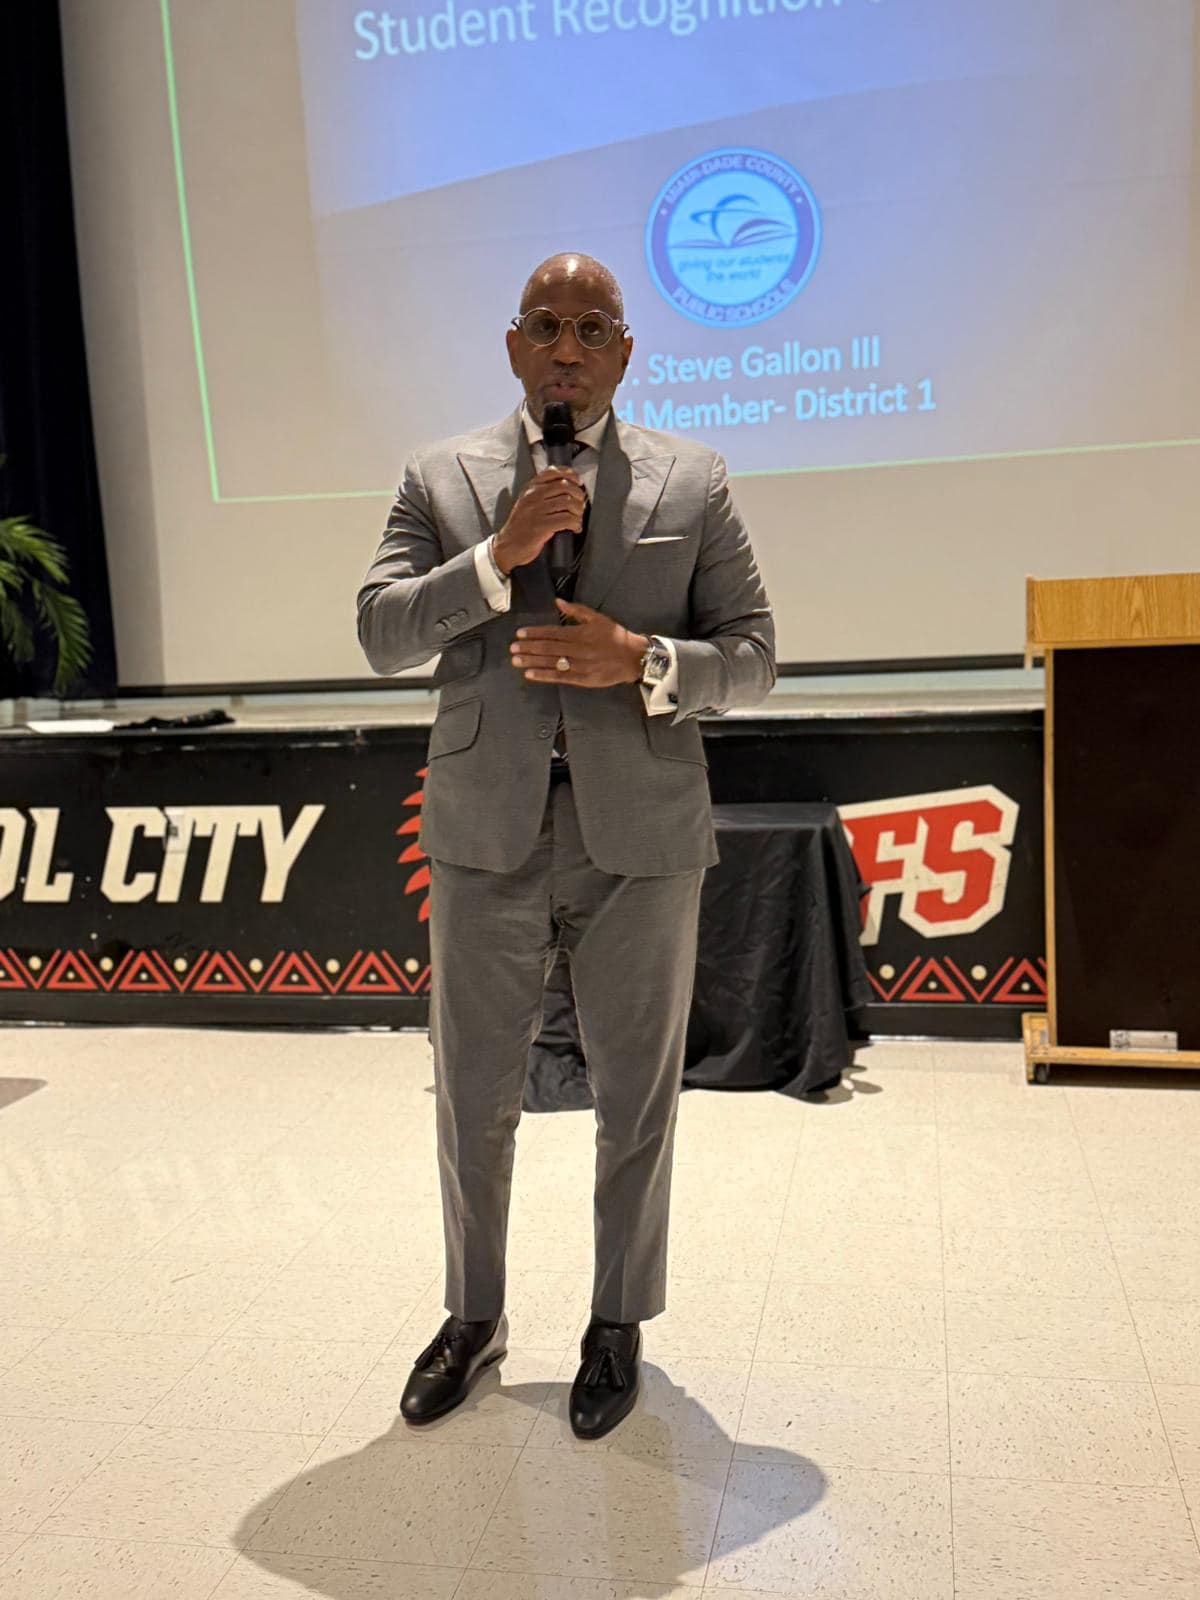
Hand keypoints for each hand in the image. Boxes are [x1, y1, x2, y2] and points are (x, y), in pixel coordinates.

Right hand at [493, 468, 585, 574]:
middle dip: (579, 496)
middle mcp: (533, 496)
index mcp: (530, 488)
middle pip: (565, 486)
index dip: (570, 474)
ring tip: (577, 518)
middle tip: (580, 506)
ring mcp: (537, 510)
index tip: (578, 482)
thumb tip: (569, 486)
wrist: (507, 546)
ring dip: (579, 512)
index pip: (553, 471)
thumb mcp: (527, 502)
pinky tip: (575, 528)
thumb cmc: (520, 526)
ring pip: (568, 502)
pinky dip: (576, 523)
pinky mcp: (542, 526)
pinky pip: (567, 519)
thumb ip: (542, 492)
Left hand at [510, 599, 648, 687]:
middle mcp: (578, 649)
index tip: (519, 633)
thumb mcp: (598, 618)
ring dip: (532, 661)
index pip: (552, 632)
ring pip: (551, 662)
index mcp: (581, 633)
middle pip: (548, 648)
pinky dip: (544, 675)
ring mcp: (580, 665)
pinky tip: (530, 674)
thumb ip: (576, 610)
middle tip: (512, 648)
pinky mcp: (582, 679)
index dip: (535, 633)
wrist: (633, 658)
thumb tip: (557, 602)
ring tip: (516, 660)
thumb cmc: (615, 636)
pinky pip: (560, 677)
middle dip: (528, 647)